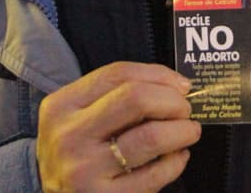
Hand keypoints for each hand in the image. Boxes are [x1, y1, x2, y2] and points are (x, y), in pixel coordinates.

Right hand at [36, 62, 198, 191]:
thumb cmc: (72, 148)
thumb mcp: (75, 114)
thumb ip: (113, 95)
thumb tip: (175, 85)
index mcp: (62, 105)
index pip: (118, 74)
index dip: (158, 75)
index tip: (180, 85)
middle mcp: (70, 135)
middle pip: (136, 99)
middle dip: (172, 101)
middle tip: (184, 109)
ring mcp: (86, 170)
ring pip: (150, 137)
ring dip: (182, 131)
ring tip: (188, 131)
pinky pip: (154, 175)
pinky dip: (176, 162)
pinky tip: (177, 156)